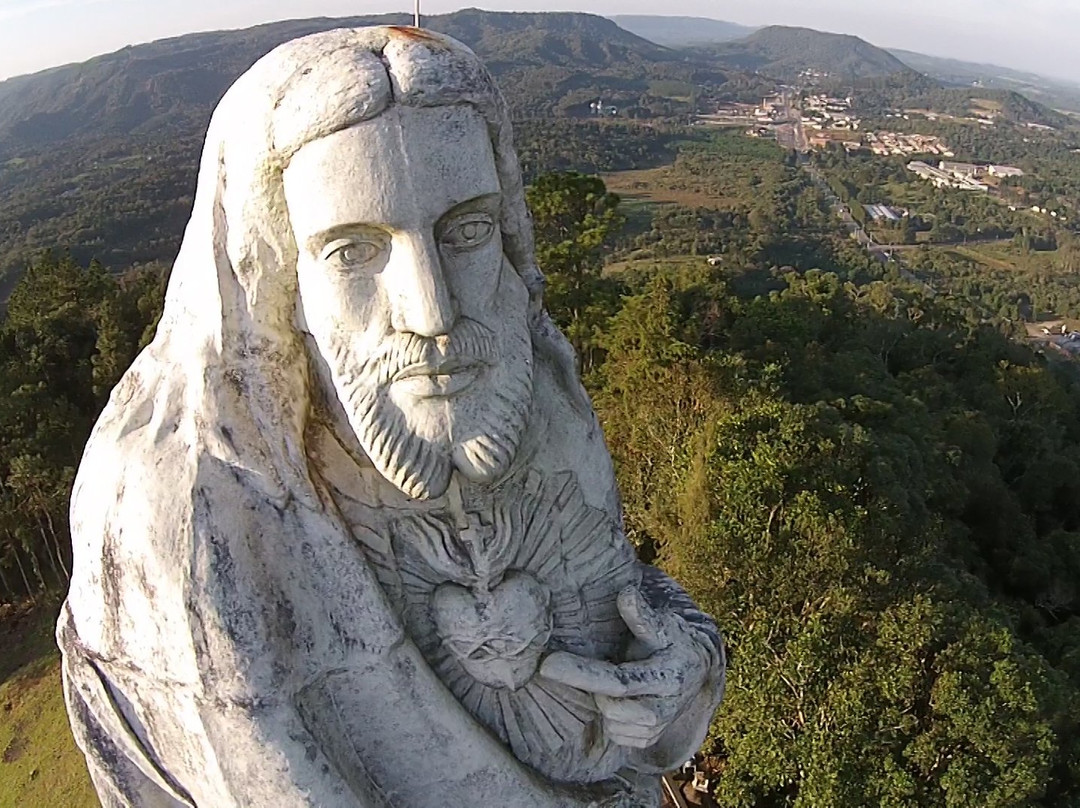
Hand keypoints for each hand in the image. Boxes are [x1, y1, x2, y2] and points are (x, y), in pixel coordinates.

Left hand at [539, 586, 711, 749]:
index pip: (618, 680)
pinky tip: (618, 700)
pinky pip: (617, 736)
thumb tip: (626, 593)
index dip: (581, 673)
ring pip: (612, 724)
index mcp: (668, 676)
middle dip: (592, 689)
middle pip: (611, 707)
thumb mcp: (664, 625)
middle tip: (586, 668)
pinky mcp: (649, 739)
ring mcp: (658, 727)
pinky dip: (611, 720)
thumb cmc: (672, 640)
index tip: (547, 664)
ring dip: (603, 703)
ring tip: (612, 682)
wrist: (696, 669)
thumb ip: (642, 615)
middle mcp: (666, 707)